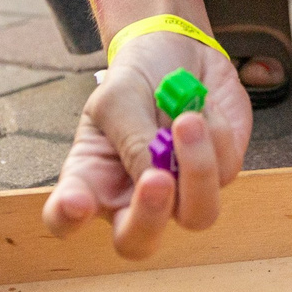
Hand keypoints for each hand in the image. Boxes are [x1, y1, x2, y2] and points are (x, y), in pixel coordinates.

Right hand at [41, 30, 252, 258]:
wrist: (178, 49)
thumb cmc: (137, 78)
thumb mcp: (120, 96)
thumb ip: (131, 138)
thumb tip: (153, 178)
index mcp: (91, 180)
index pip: (65, 218)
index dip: (68, 219)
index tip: (77, 203)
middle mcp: (132, 198)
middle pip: (138, 242)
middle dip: (150, 217)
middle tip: (156, 179)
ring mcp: (179, 193)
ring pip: (197, 216)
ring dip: (198, 169)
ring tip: (188, 119)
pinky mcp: (219, 174)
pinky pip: (225, 171)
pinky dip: (216, 134)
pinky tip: (202, 108)